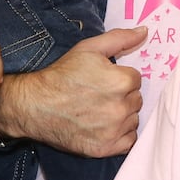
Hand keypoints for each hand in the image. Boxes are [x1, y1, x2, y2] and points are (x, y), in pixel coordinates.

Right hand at [0, 26, 147, 156]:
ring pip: (133, 120)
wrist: (34, 106)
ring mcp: (113, 130)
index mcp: (121, 82)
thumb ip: (120, 38)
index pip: (136, 79)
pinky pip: (129, 141)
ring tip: (99, 111)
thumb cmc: (61, 75)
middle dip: (122, 96)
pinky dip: (121, 135)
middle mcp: (121, 108)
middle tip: (99, 96)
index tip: (103, 81)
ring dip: (122, 116)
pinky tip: (104, 127)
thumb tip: (145, 31)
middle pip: (136, 100)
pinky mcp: (105, 148)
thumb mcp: (88, 49)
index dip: (120, 78)